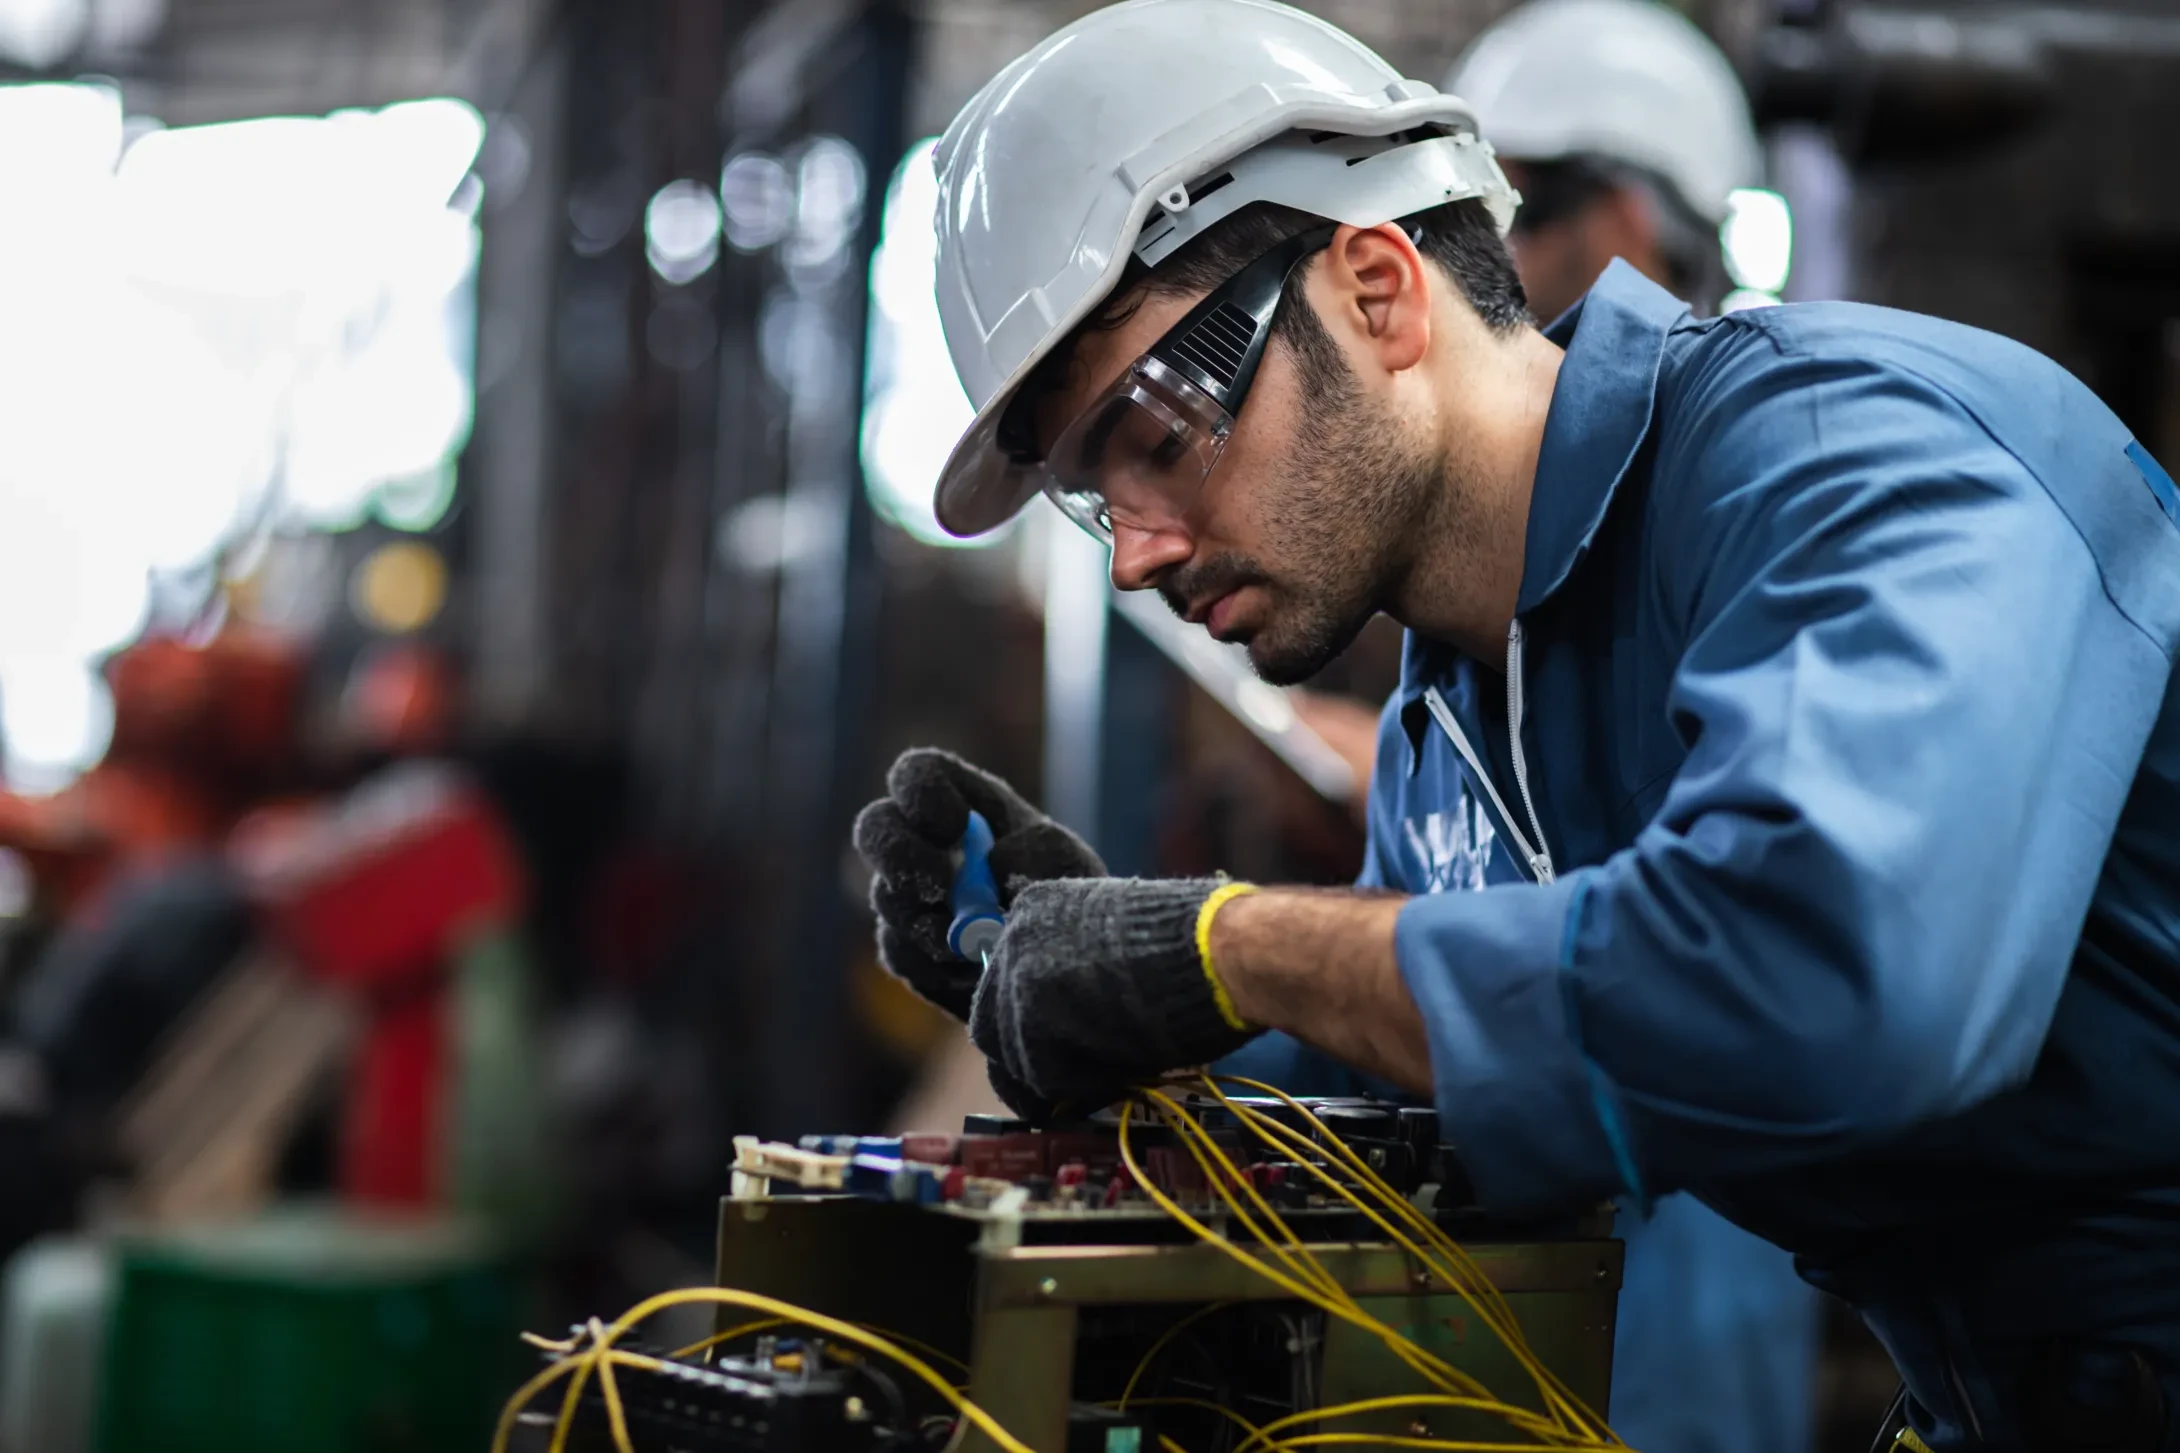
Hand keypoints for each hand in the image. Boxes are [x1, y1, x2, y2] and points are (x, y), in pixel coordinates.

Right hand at [852, 748, 1104, 1020]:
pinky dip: (937, 965)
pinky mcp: (904, 946)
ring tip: (985, 944)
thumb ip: (1036, 850)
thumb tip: (994, 864)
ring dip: (932, 923)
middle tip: (940, 889)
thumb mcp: (1066, 860)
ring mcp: (905, 894)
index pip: (916, 775)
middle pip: (875, 828)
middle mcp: (921, 841)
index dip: (920, 794)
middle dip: (900, 857)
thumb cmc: (1064, 891)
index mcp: (960, 802)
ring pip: (888, 898)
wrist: (1062, 961)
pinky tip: (975, 970)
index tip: (952, 825)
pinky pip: (900, 952)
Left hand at [968, 877, 1259, 1118]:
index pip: (1009, 980)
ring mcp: (1016, 982)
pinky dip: (1079, 1087)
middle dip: (1029, 1056)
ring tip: (1109, 1078)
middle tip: (1070, 1081)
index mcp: (1037, 907)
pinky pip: (1042, 1078)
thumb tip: (1082, 1016)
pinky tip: (1119, 1075)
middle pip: (994, 1021)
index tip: (1065, 1043)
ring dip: (1059, 1075)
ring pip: (1015, 1056)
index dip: (1036, 1019)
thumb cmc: (1195, 943)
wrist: (1218, 952)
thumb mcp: (1123, 942)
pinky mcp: (1029, 1027)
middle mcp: (1014, 938)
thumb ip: (1085, 970)